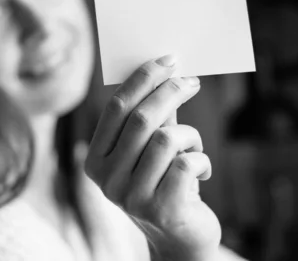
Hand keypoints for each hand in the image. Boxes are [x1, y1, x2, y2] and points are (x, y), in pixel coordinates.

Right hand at [85, 55, 220, 260]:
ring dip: (190, 135)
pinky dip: (201, 159)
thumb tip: (166, 72)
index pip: (116, 108)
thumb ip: (152, 117)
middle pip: (140, 119)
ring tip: (195, 147)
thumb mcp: (150, 149)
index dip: (142, 79)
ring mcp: (131, 197)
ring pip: (166, 139)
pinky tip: (201, 172)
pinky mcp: (161, 210)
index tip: (167, 60)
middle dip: (170, 92)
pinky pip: (187, 163)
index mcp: (95, 160)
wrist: (179, 237)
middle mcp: (107, 180)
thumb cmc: (164, 182)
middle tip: (191, 81)